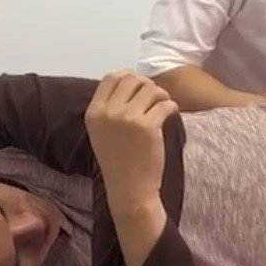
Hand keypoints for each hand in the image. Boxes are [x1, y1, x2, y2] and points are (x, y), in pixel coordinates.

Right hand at [84, 71, 178, 209]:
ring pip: (151, 88)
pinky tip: (171, 114)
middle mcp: (108, 112)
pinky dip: (172, 107)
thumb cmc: (118, 160)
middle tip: (154, 98)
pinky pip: (165, 104)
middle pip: (132, 79)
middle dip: (147, 85)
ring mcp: (128, 118)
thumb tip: (128, 79)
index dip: (128, 77)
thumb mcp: (101, 131)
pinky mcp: (148, 126)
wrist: (129, 188)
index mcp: (94, 112)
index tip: (139, 86)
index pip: (111, 77)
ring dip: (161, 95)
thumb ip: (109, 107)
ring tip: (163, 106)